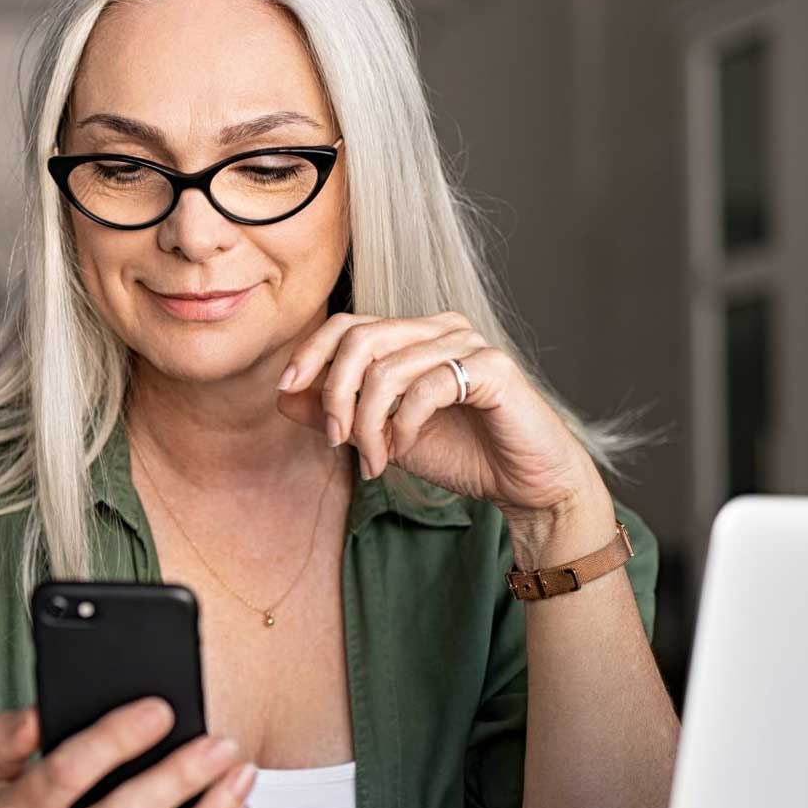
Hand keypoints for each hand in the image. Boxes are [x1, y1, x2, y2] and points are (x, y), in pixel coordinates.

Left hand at [273, 310, 606, 544]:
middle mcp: (441, 328)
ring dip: (370, 424)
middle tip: (336, 440)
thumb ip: (337, 413)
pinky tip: (403, 450)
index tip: (286, 390)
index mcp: (415, 335)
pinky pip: (426, 388)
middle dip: (336, 393)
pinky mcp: (494, 369)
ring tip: (376, 460)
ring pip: (388, 368)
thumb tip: (284, 395)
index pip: (348, 324)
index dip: (311, 353)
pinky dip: (404, 425)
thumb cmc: (460, 454)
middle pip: (360, 338)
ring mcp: (470, 344)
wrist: (524, 484)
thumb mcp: (383, 435)